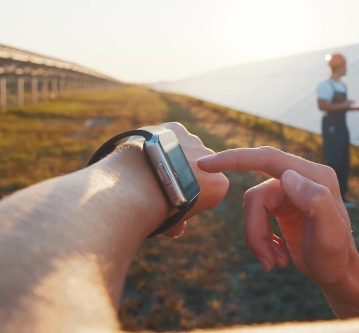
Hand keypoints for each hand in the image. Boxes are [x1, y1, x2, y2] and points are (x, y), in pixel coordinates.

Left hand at [155, 122, 229, 237]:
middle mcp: (212, 160)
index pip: (212, 190)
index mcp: (220, 185)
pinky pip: (170, 134)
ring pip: (185, 148)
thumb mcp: (174, 223)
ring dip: (173, 156)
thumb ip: (181, 221)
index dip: (196, 196)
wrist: (138, 187)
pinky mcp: (176, 129)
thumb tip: (177, 229)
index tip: (180, 201)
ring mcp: (194, 141)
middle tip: (164, 185)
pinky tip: (148, 153)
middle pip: (201, 166)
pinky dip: (161, 141)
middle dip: (186, 173)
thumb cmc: (157, 210)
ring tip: (152, 168)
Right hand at [196, 147, 358, 285]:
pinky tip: (278, 257)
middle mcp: (301, 178)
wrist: (338, 274)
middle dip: (254, 228)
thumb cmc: (336, 255)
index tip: (205, 164)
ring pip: (253, 210)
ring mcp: (291, 192)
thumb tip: (287, 177)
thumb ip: (315, 200)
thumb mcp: (331, 232)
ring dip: (259, 240)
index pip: (268, 158)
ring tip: (275, 263)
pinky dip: (261, 241)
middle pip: (257, 196)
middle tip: (264, 258)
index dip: (235, 158)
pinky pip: (256, 219)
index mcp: (314, 176)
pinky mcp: (282, 206)